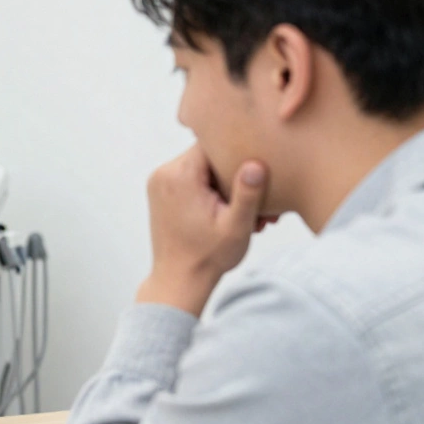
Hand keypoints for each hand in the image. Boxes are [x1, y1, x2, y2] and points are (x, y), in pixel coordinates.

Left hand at [138, 146, 268, 315]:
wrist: (177, 281)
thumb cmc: (207, 258)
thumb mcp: (236, 227)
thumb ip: (247, 193)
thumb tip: (256, 163)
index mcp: (180, 175)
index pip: (215, 143)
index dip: (240, 154)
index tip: (259, 173)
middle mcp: (164, 173)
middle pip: (210, 156)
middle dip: (237, 176)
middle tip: (263, 205)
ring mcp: (160, 182)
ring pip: (203, 169)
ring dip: (228, 187)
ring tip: (250, 215)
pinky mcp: (162, 192)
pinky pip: (193, 180)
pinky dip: (213, 192)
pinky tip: (231, 213)